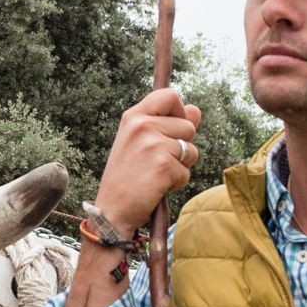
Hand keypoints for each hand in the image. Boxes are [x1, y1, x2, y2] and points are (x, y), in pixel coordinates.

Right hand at [94, 87, 203, 235]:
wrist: (111, 210)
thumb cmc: (126, 177)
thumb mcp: (141, 143)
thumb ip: (169, 124)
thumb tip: (196, 110)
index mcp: (133, 117)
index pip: (170, 95)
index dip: (179, 111)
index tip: (171, 129)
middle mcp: (142, 125)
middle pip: (187, 125)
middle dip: (181, 146)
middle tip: (157, 161)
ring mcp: (153, 145)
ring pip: (191, 149)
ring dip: (181, 166)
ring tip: (156, 174)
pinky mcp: (163, 166)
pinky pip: (187, 172)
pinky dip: (176, 183)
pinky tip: (156, 187)